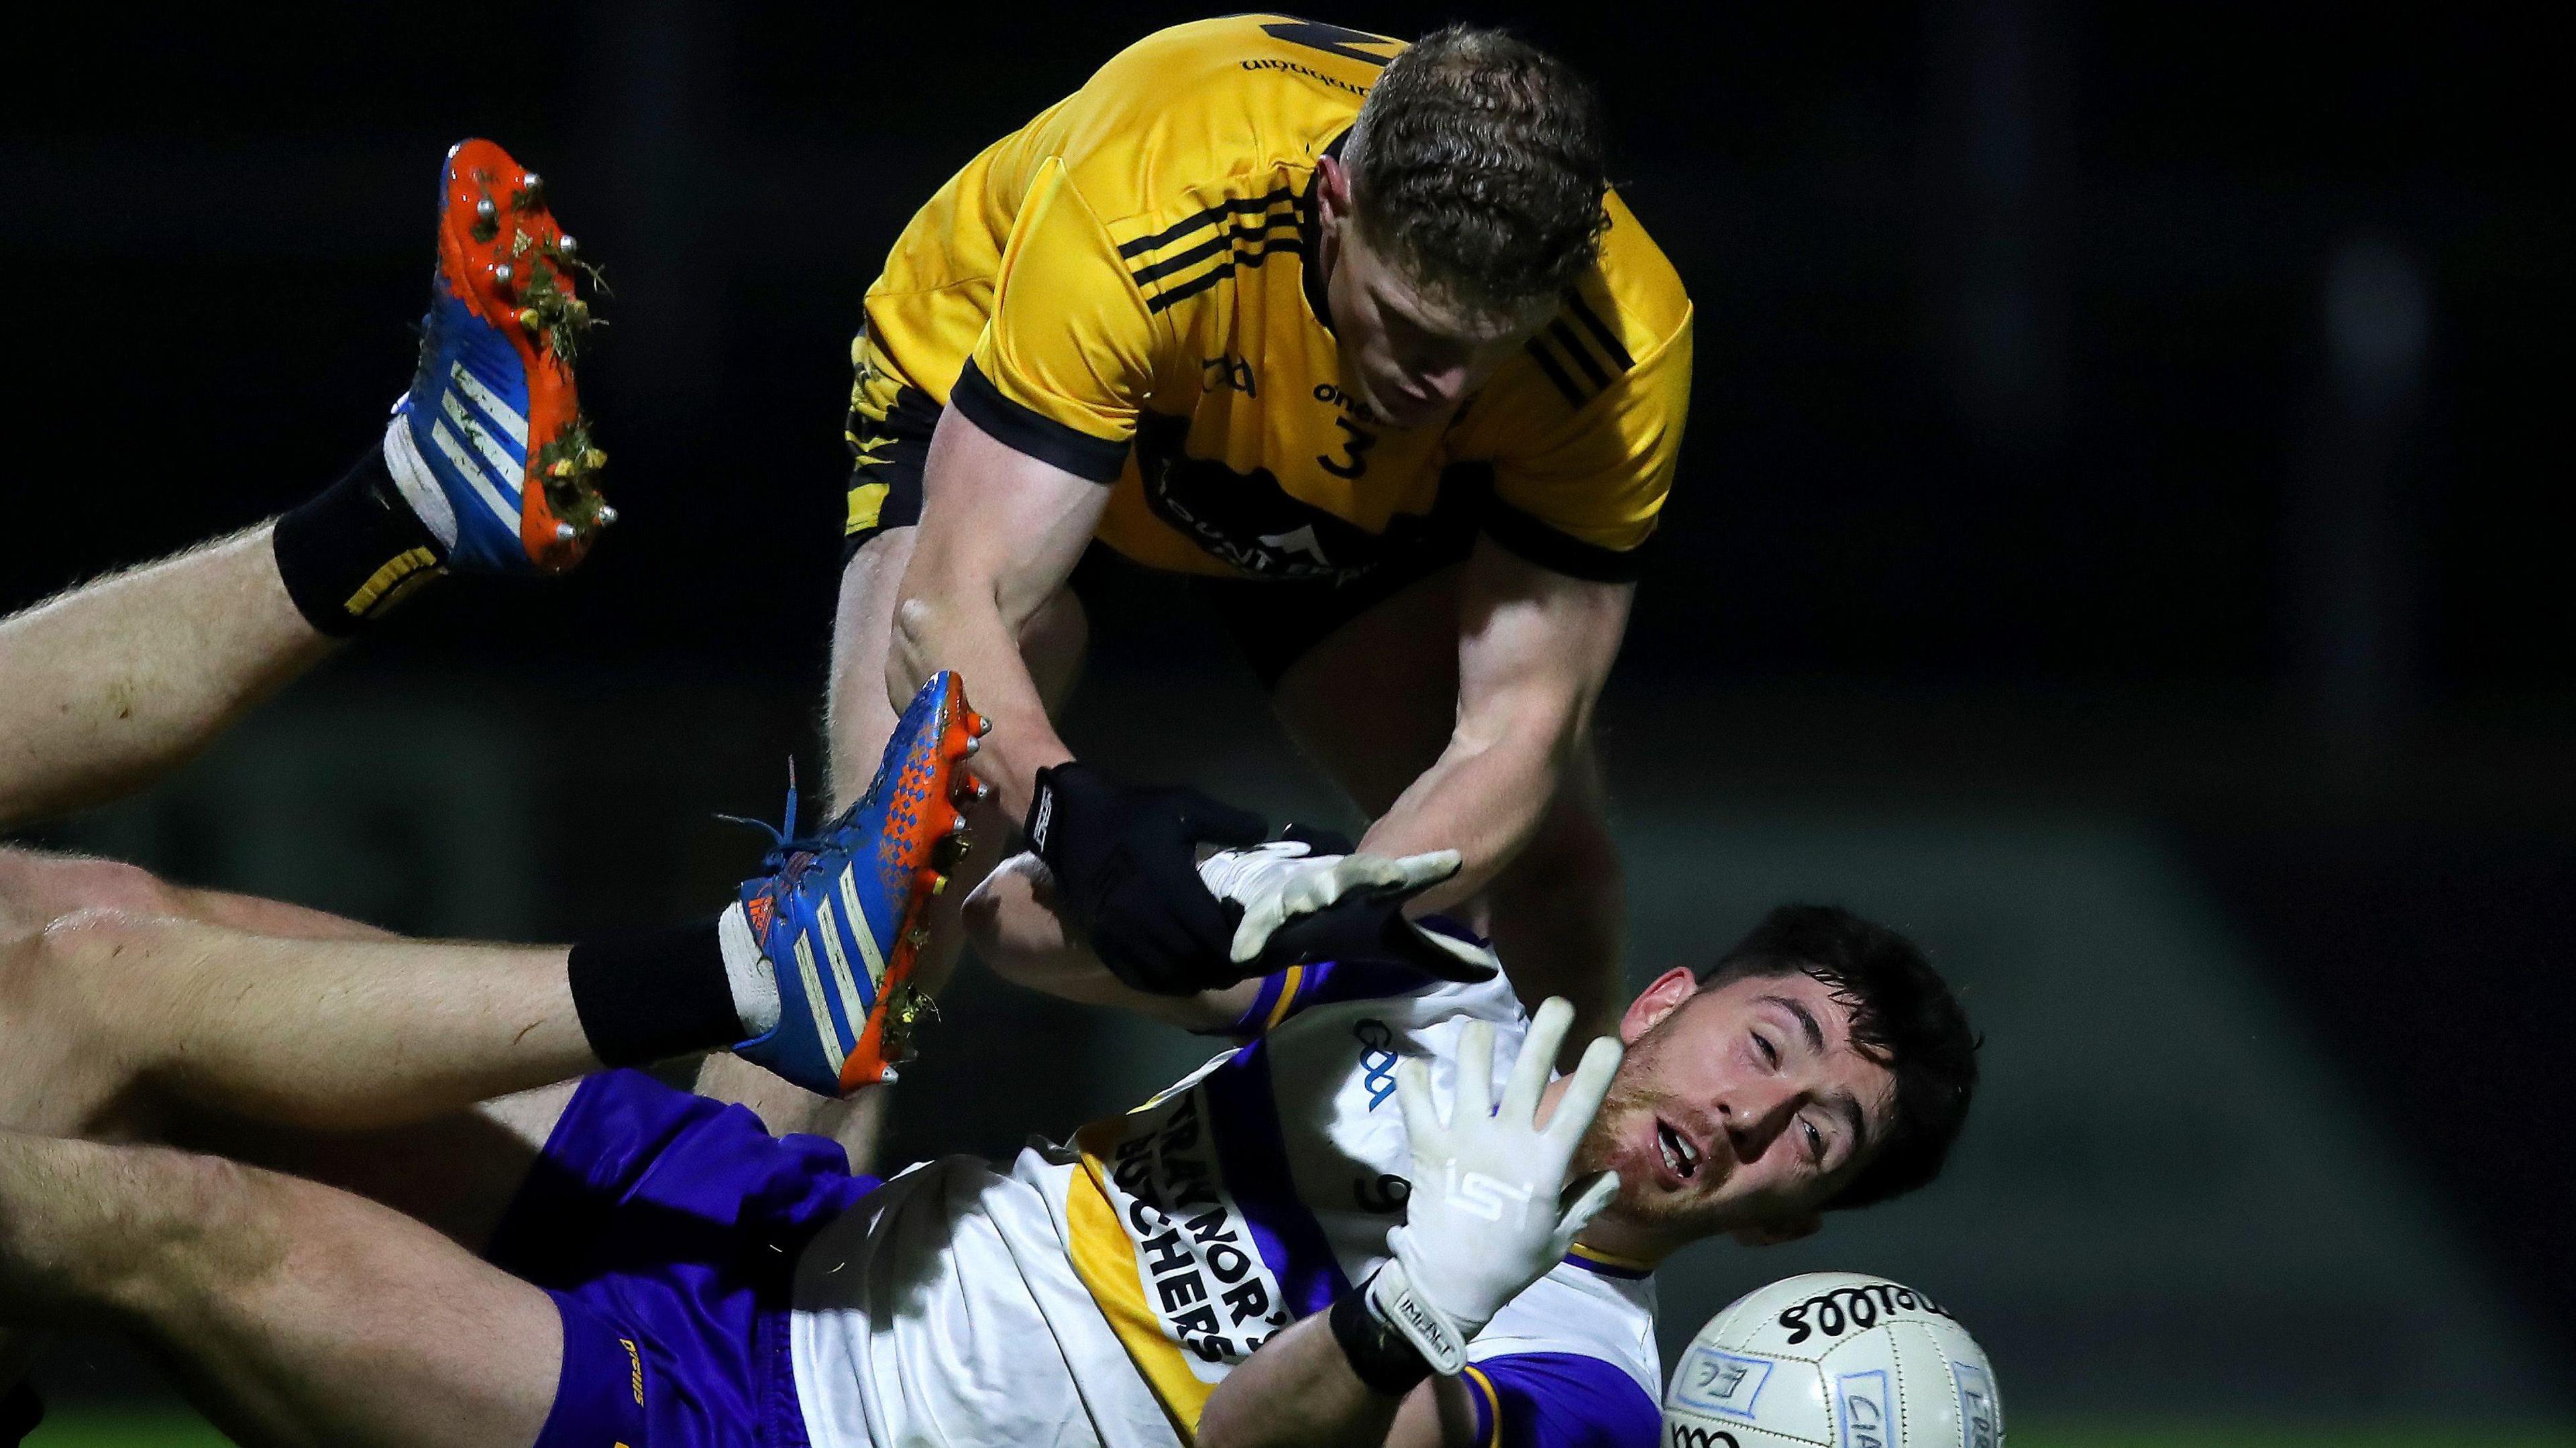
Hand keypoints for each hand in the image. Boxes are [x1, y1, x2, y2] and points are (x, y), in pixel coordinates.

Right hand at [1025, 761, 1268, 995]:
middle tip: (1240, 964)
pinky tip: (1180, 976)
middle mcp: (1144, 917)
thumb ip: (1226, 822)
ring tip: (1213, 972)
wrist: (1072, 824)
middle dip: (1223, 968)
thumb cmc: (1134, 816)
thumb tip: (1263, 831)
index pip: (1214, 935)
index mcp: (1169, 885)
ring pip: (1169, 976)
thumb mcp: (1183, 805)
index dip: (1240, 949)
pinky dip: (1165, 984)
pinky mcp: (1103, 942)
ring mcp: (1121, 935)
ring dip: (1197, 979)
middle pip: (1195, 962)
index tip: (1255, 947)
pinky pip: (1139, 978)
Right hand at [1196, 842, 1496, 981]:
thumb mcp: (1396, 940)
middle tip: (1390, 876)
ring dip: (1309, 895)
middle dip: (1369, 873)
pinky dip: (1253, 936)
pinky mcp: (1269, 915)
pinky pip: (1261, 926)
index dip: (1430, 868)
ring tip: (1313, 902)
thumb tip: (1489, 970)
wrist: (1288, 914)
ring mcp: (1302, 896)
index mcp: (1376, 889)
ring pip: (1307, 891)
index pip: (1410, 875)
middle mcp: (1340, 886)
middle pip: (1357, 875)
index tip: (1455, 862)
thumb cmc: (1348, 923)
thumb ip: (1440, 952)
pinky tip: (1246, 952)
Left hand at [1369, 998, 1621, 1372]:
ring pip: (1470, 1073)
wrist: (1449, 1284)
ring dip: (1476, 1042)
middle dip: (1545, 1032)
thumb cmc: (1510, 1264)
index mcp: (1545, 1164)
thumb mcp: (1558, 1238)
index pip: (1578, 1109)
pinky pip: (1415, 1102)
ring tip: (1480, 1026)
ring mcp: (1464, 1138)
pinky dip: (1413, 1079)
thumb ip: (1585, 1202)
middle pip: (1529, 1075)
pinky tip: (1414, 1065)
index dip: (1595, 1072)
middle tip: (1557, 1003)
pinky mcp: (1427, 1146)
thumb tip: (1610, 1176)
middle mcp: (1506, 1141)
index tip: (1608, 1040)